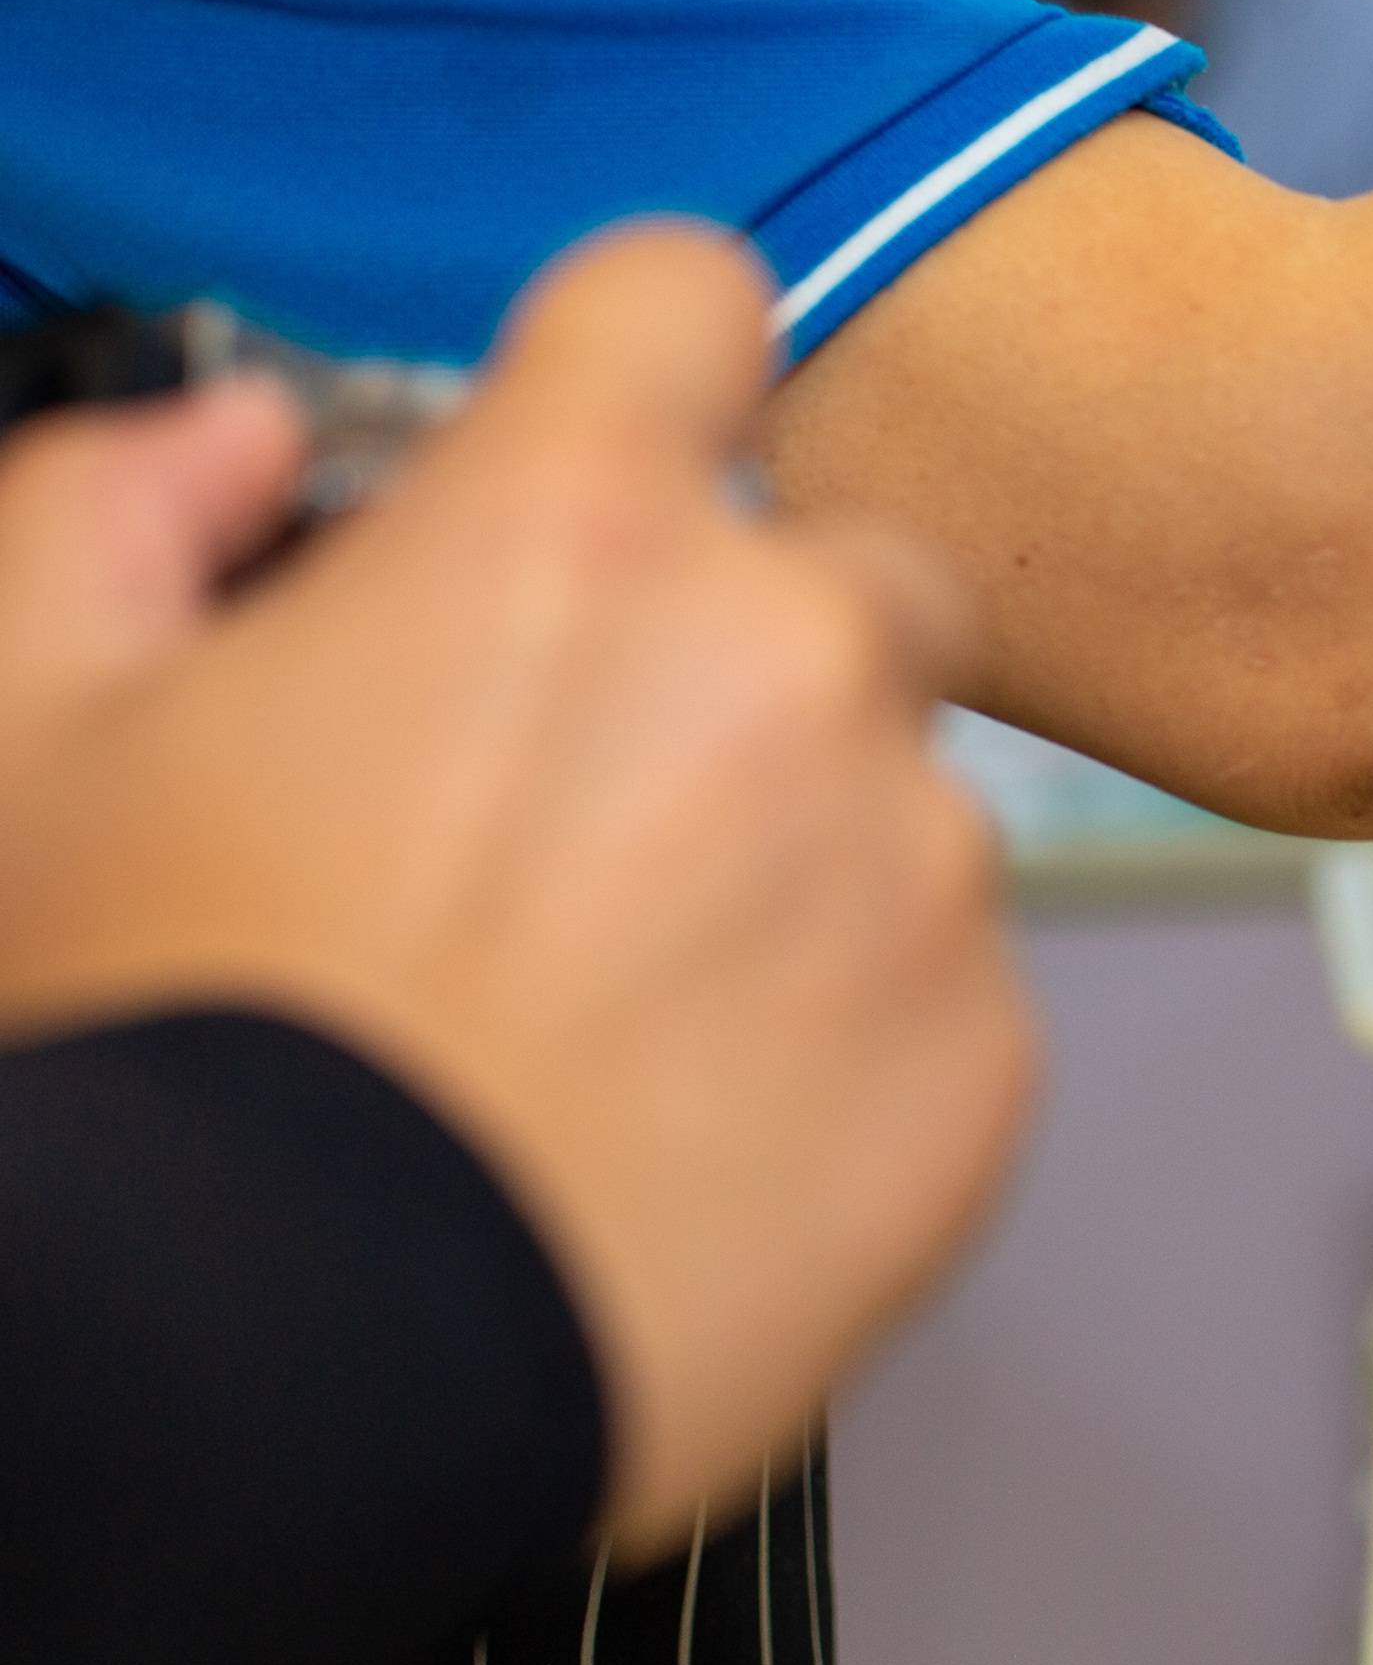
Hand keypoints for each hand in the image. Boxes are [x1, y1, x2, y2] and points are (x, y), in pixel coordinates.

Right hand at [0, 227, 1036, 1562]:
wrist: (280, 1363)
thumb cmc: (169, 1049)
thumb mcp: (23, 723)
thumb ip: (122, 505)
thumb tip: (240, 441)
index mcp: (575, 536)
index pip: (684, 301)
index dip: (635, 364)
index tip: (614, 444)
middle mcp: (792, 669)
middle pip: (842, 575)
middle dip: (739, 654)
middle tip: (574, 814)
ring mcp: (915, 872)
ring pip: (901, 801)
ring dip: (795, 862)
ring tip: (605, 1008)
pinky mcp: (985, 1061)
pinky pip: (949, 993)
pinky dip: (850, 1039)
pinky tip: (683, 1122)